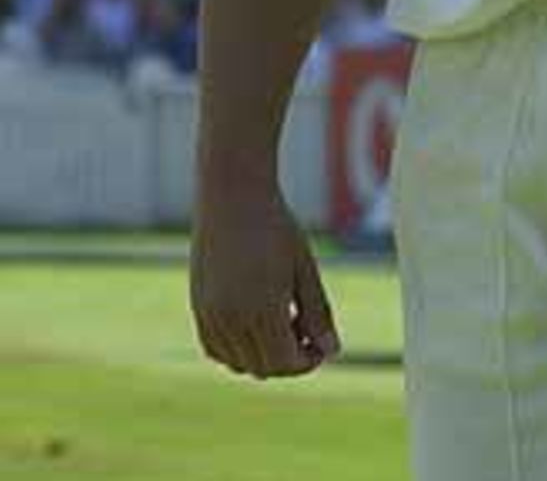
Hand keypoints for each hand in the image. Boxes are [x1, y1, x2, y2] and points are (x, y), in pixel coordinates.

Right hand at [190, 184, 340, 376]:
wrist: (232, 195)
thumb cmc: (275, 226)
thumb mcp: (304, 268)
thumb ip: (318, 313)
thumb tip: (333, 352)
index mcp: (262, 310)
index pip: (285, 362)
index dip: (307, 361)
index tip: (321, 344)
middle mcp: (231, 320)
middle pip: (262, 367)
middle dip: (288, 359)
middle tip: (305, 329)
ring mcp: (209, 316)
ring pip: (237, 363)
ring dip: (262, 355)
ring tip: (282, 318)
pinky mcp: (198, 308)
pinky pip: (216, 348)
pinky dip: (236, 349)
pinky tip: (256, 319)